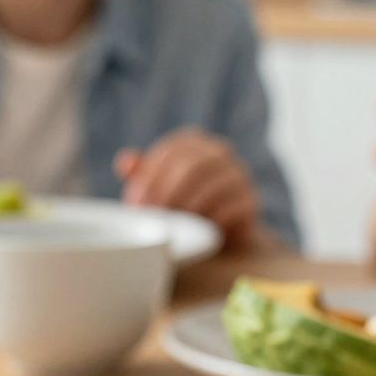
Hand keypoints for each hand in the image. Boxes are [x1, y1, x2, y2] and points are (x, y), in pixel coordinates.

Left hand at [116, 129, 260, 239]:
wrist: (217, 232)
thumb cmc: (179, 204)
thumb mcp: (155, 188)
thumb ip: (140, 173)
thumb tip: (125, 162)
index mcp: (194, 142)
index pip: (172, 151)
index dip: (151, 177)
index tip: (136, 202)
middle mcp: (220, 152)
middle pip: (193, 165)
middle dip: (167, 192)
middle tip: (152, 216)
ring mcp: (239, 174)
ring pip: (212, 186)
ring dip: (187, 208)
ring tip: (171, 226)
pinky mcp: (250, 201)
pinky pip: (230, 208)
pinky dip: (209, 221)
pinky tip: (196, 233)